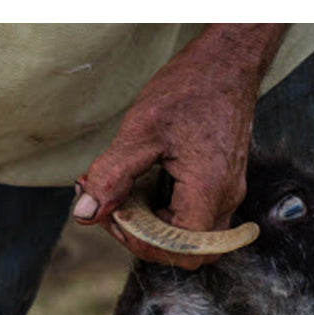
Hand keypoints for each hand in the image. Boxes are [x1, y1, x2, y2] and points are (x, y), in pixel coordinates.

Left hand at [73, 24, 286, 269]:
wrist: (228, 61)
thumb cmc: (189, 89)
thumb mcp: (140, 131)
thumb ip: (111, 176)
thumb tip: (85, 213)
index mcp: (208, 191)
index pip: (178, 250)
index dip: (141, 243)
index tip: (113, 214)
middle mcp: (224, 199)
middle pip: (186, 253)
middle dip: (146, 240)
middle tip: (115, 210)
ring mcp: (226, 193)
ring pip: (190, 238)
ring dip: (153, 226)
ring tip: (123, 197)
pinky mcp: (221, 185)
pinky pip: (194, 217)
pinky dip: (164, 212)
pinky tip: (140, 185)